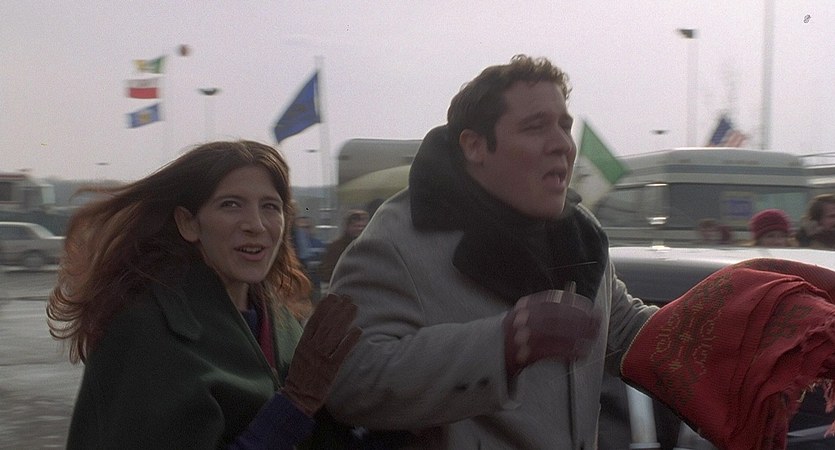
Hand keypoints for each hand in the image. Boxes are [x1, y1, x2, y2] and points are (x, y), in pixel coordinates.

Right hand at [282, 293, 361, 416]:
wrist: (298, 397)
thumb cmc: (300, 376)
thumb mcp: (299, 354)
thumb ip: (307, 340)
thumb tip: (315, 324)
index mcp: (303, 343)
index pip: (314, 320)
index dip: (324, 307)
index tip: (332, 296)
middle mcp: (312, 347)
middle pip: (326, 323)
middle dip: (338, 308)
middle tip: (349, 298)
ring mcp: (321, 357)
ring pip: (334, 333)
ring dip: (345, 319)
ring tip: (354, 308)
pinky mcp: (330, 368)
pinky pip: (342, 351)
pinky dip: (350, 340)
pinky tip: (358, 330)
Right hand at [503, 289, 600, 376]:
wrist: (486, 354)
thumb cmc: (508, 336)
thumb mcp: (521, 315)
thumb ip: (540, 308)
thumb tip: (566, 302)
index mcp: (524, 306)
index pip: (552, 300)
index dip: (573, 303)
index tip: (588, 306)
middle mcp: (524, 318)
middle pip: (558, 315)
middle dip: (581, 318)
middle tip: (597, 320)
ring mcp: (524, 335)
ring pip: (557, 332)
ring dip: (578, 334)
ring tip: (594, 335)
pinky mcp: (526, 353)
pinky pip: (553, 351)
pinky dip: (569, 351)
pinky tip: (581, 352)